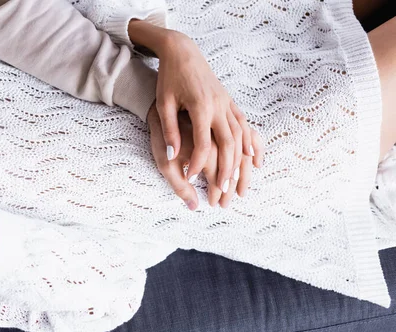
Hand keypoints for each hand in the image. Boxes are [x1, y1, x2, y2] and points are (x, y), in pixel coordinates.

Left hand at [128, 21, 261, 190]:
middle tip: (223, 193)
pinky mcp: (230, 101)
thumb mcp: (164, 104)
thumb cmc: (169, 78)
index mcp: (201, 107)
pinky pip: (245, 125)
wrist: (183, 52)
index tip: (190, 179)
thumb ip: (170, 131)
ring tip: (238, 185)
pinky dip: (250, 143)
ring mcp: (228, 103)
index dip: (198, 164)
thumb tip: (173, 156)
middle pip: (229, 144)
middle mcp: (219, 106)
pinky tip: (253, 159)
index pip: (204, 144)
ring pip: (240, 137)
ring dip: (241, 162)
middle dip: (227, 171)